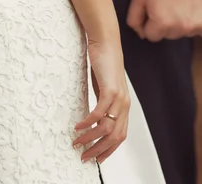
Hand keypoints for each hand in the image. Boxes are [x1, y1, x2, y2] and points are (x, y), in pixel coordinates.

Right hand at [73, 37, 129, 163]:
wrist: (106, 41)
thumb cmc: (104, 62)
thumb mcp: (104, 86)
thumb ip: (103, 102)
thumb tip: (95, 118)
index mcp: (124, 105)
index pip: (120, 136)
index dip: (109, 150)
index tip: (96, 159)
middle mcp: (124, 104)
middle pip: (114, 136)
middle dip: (98, 150)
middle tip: (84, 156)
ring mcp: (119, 97)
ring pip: (106, 128)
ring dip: (90, 138)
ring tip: (77, 142)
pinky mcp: (110, 89)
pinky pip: (99, 113)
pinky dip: (88, 123)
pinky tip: (78, 126)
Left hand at [127, 0, 201, 41]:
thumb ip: (134, 16)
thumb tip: (140, 34)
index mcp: (162, 23)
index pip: (151, 36)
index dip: (151, 22)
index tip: (155, 10)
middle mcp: (180, 28)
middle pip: (168, 35)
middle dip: (166, 24)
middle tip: (169, 5)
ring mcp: (197, 27)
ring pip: (184, 33)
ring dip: (182, 23)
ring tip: (182, 4)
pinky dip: (198, 22)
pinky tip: (194, 9)